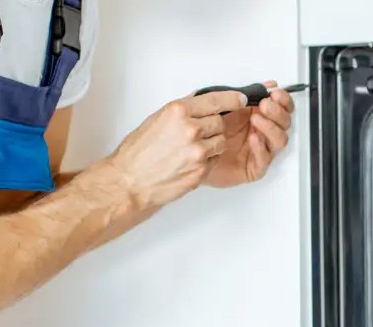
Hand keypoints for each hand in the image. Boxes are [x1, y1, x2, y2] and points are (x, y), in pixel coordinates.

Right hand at [106, 90, 246, 210]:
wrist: (131, 181)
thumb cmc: (139, 153)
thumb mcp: (158, 119)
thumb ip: (182, 110)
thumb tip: (201, 101)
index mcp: (178, 112)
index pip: (216, 100)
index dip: (232, 100)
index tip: (240, 99)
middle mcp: (190, 129)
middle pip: (220, 122)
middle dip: (213, 127)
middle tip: (196, 134)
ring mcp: (198, 151)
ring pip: (220, 141)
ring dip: (212, 144)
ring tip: (190, 149)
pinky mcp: (202, 170)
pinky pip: (215, 159)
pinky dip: (207, 160)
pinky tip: (189, 161)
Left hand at [203, 81, 293, 187]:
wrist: (191, 154)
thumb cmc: (206, 131)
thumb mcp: (220, 104)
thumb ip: (244, 93)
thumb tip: (267, 84)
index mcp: (258, 115)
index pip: (281, 107)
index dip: (283, 100)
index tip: (275, 93)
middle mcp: (262, 132)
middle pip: (284, 123)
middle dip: (278, 112)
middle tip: (265, 105)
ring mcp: (260, 150)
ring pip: (280, 140)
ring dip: (271, 127)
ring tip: (256, 120)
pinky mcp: (254, 168)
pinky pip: (265, 160)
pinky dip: (261, 148)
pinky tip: (253, 138)